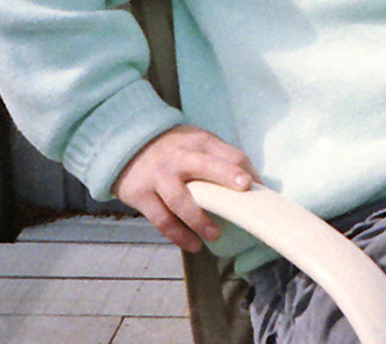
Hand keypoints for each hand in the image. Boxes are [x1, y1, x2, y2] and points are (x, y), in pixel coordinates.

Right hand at [113, 125, 257, 250]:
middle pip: (206, 167)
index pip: (229, 154)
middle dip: (227, 177)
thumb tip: (254, 183)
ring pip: (181, 200)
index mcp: (199, 142)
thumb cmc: (173, 149)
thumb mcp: (196, 142)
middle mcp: (179, 157)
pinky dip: (178, 235)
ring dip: (200, 221)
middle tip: (244, 190)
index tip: (258, 190)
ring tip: (215, 235)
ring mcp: (159, 176)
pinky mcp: (141, 195)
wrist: (127, 145)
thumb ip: (219, 158)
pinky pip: (162, 219)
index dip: (247, 172)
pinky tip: (193, 244)